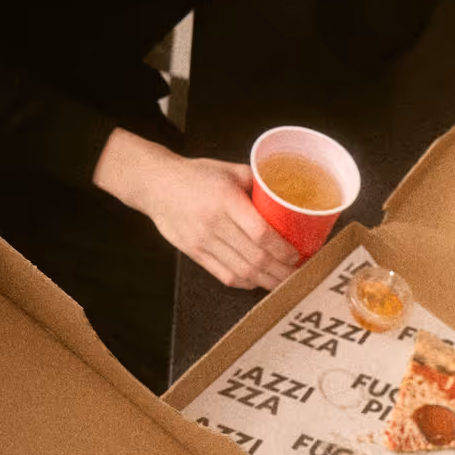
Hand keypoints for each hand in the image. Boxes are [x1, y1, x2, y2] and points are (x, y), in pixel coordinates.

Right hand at [93, 131, 300, 289]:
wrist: (155, 185)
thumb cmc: (195, 176)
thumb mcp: (228, 170)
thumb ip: (256, 183)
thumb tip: (285, 197)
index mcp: (225, 200)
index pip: (261, 234)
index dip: (282, 250)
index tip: (297, 255)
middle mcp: (214, 223)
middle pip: (255, 258)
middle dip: (281, 272)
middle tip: (299, 276)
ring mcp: (202, 241)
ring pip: (242, 272)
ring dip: (267, 282)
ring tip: (284, 284)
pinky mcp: (194, 253)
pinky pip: (224, 275)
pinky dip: (246, 282)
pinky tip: (259, 282)